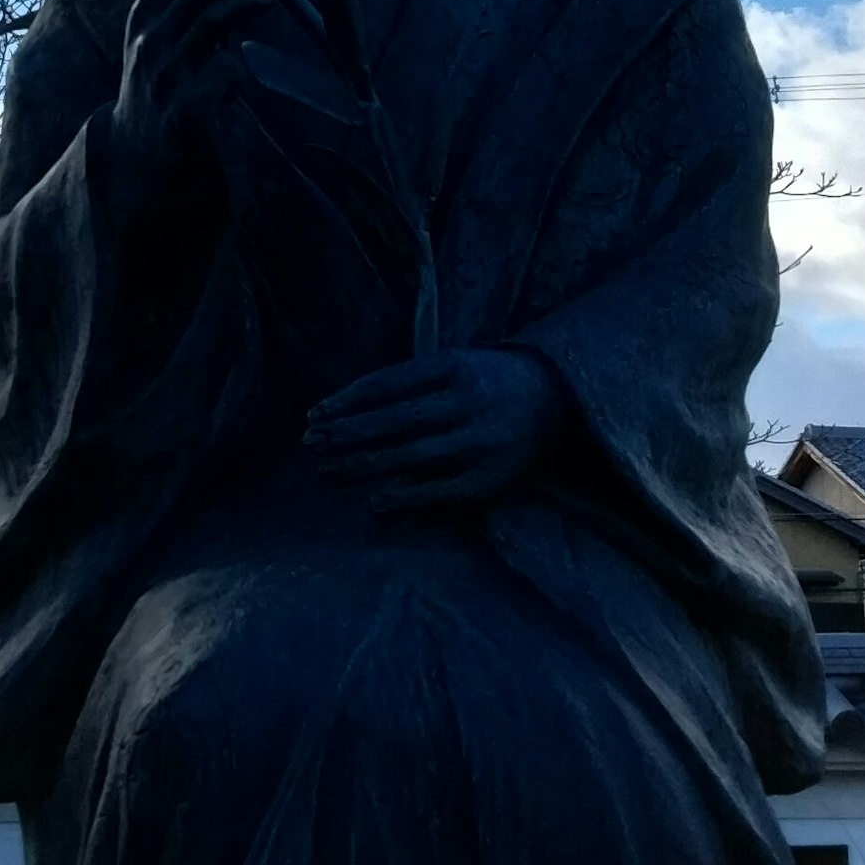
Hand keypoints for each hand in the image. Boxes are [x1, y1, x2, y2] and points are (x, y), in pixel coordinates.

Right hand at [108, 0, 272, 194]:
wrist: (138, 152)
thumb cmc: (162, 85)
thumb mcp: (165, 39)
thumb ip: (193, 6)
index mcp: (143, 17)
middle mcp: (148, 41)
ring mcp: (163, 75)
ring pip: (212, 21)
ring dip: (248, 1)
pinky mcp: (183, 109)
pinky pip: (226, 72)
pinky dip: (243, 66)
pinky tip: (249, 74)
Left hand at [307, 348, 566, 514]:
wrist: (554, 398)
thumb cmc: (483, 380)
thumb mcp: (451, 363)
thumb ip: (406, 384)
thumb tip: (343, 412)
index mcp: (454, 365)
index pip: (388, 383)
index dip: (347, 400)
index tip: (313, 415)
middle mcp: (467, 402)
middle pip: (395, 421)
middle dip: (347, 434)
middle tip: (310, 444)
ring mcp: (479, 442)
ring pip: (410, 456)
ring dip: (363, 466)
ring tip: (326, 472)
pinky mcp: (490, 477)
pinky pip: (439, 491)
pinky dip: (403, 496)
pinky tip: (372, 500)